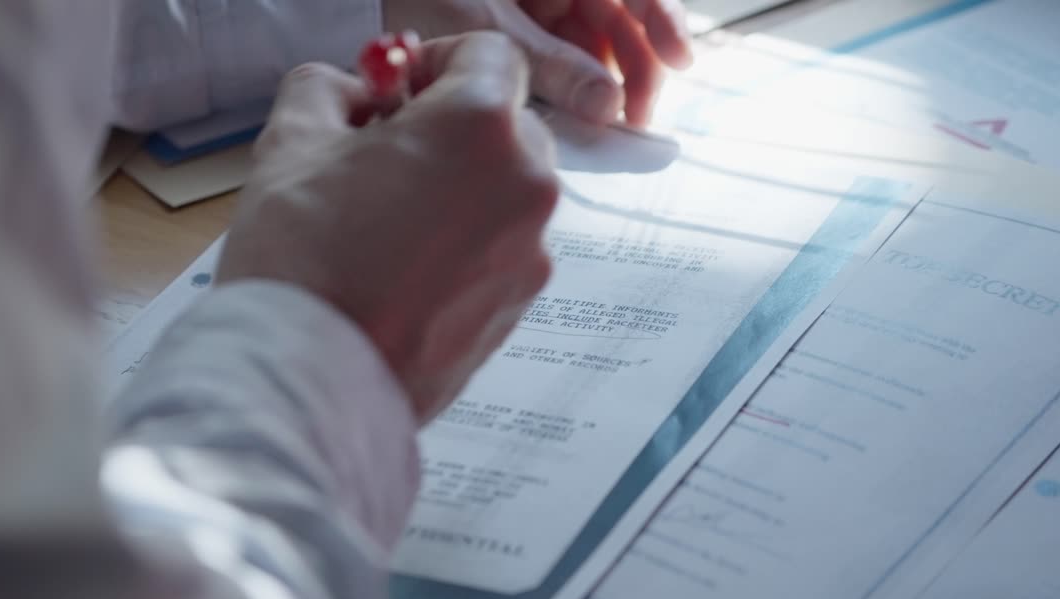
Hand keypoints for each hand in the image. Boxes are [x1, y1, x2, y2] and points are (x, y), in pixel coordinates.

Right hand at [217, 32, 558, 422]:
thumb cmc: (300, 263)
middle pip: (507, 126)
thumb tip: (352, 92)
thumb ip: (328, 90)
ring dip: (461, 191)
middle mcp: (525, 187)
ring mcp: (530, 254)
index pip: (489, 55)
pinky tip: (402, 272)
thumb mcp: (291, 144)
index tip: (401, 89)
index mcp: (479, 127)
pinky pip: (500, 251)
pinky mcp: (518, 308)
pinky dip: (465, 248)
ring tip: (387, 224)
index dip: (439, 62)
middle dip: (453, 129)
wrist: (310, 381)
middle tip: (387, 153)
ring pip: (505, 194)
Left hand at [384, 0, 691, 125]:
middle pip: (625, 22)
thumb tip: (608, 107)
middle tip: (636, 119)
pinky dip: (580, 93)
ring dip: (613, 86)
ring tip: (612, 126)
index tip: (680, 60)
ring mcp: (549, 14)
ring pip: (602, 50)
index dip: (664, 20)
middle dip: (639, 67)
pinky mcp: (532, 45)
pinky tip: (587, 121)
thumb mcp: (492, 30)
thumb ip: (553, 67)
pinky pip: (572, 67)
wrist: (379, 5)